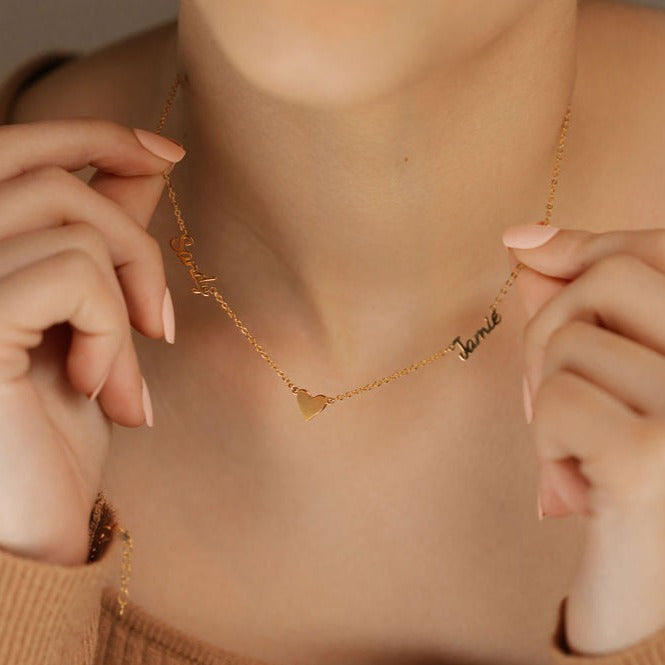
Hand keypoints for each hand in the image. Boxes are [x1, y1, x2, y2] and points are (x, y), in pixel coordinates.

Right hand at [0, 118, 184, 565]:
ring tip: (125, 386)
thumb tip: (147, 162)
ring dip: (126, 308)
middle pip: (49, 174)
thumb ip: (100, 237)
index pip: (14, 150)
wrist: (31, 521)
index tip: (167, 152)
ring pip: (76, 226)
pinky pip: (76, 274)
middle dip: (130, 234)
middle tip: (159, 323)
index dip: (93, 133)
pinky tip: (97, 392)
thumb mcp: (85, 322)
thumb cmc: (51, 429)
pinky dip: (110, 332)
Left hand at [503, 221, 664, 653]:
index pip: (654, 248)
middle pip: (608, 279)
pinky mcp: (652, 458)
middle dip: (554, 327)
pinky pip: (558, 400)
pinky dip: (550, 442)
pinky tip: (579, 484)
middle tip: (553, 389)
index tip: (530, 253)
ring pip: (570, 342)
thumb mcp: (610, 372)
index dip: (585, 249)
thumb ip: (580, 301)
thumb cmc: (627, 467)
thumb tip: (524, 237)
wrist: (647, 585)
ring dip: (549, 398)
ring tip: (580, 448)